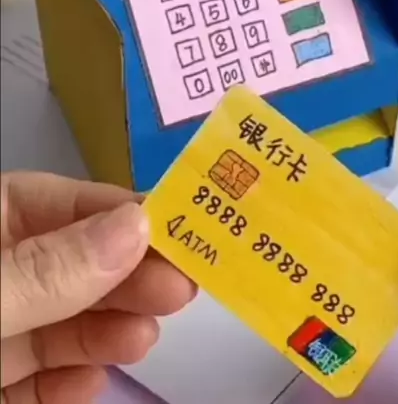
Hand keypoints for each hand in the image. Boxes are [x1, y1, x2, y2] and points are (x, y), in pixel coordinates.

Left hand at [1, 171, 196, 402]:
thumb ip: (51, 269)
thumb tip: (137, 225)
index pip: (54, 201)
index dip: (116, 211)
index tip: (178, 225)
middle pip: (65, 263)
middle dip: (123, 276)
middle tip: (181, 288)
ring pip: (54, 322)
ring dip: (104, 330)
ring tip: (145, 338)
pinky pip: (31, 378)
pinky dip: (65, 381)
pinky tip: (93, 381)